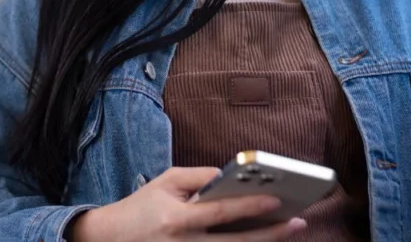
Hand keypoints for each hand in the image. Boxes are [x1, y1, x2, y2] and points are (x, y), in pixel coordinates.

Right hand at [68, 167, 306, 241]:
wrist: (113, 238)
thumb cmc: (143, 205)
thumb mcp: (167, 181)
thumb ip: (199, 176)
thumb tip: (231, 177)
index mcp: (177, 219)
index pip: (220, 212)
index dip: (249, 207)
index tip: (277, 201)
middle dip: (270, 233)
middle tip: (298, 222)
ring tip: (287, 231)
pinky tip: (261, 240)